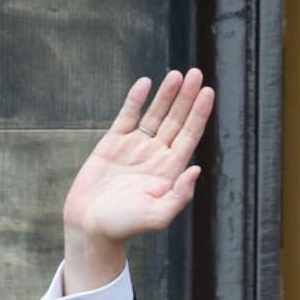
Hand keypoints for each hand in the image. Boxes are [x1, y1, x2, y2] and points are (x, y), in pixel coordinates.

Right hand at [62, 70, 214, 256]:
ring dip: (167, 94)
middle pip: (177, 120)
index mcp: (171, 170)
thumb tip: (197, 169)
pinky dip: (136, 99)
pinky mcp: (113, 142)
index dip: (199, 113)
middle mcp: (157, 155)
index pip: (190, 136)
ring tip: (178, 74)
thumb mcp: (158, 216)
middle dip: (187, 97)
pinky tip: (147, 83)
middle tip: (197, 73)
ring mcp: (136, 147)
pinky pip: (128, 116)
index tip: (208, 92)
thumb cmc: (125, 226)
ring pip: (156, 114)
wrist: (91, 225)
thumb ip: (179, 195)